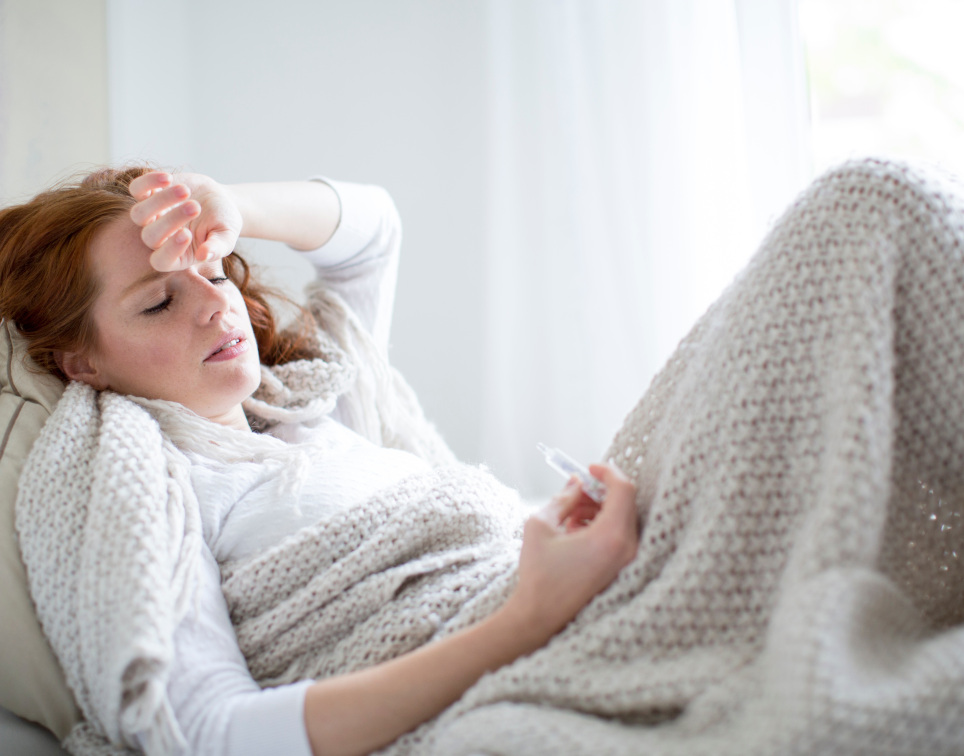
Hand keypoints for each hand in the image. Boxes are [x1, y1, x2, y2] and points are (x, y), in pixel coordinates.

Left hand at [128, 171, 242, 271]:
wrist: (220, 199)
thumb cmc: (224, 223)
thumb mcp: (227, 236)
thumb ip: (217, 248)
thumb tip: (204, 256)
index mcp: (178, 255)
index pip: (161, 261)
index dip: (169, 250)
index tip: (187, 234)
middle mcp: (160, 239)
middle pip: (150, 237)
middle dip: (171, 220)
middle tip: (196, 207)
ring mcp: (151, 217)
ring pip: (139, 214)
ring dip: (161, 201)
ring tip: (186, 190)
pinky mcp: (148, 194)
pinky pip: (136, 189)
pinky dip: (148, 182)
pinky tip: (168, 178)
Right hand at [509, 464, 637, 638]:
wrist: (540, 616)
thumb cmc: (539, 573)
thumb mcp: (542, 524)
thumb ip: (563, 497)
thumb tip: (577, 481)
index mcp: (611, 536)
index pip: (624, 489)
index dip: (607, 472)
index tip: (589, 468)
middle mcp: (627, 549)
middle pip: (625, 502)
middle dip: (599, 492)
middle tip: (574, 492)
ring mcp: (627, 561)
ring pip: (622, 517)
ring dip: (598, 508)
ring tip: (569, 516)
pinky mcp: (622, 569)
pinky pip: (619, 534)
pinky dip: (601, 524)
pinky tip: (575, 531)